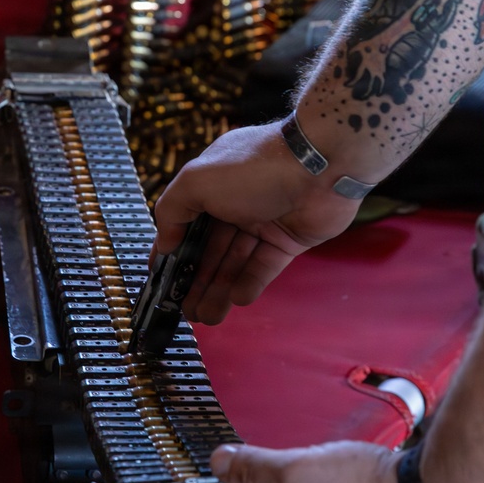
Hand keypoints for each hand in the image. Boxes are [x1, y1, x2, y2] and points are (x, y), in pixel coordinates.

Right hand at [153, 122, 360, 323]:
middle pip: (211, 249)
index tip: (162, 280)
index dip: (173, 252)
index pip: (186, 224)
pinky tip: (237, 299)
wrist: (320, 166)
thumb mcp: (196, 181)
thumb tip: (164, 241)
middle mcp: (236, 203)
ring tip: (207, 316)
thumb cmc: (255, 167)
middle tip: (186, 312)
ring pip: (235, 262)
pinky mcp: (289, 239)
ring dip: (220, 289)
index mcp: (212, 185)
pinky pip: (264, 266)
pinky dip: (250, 282)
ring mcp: (264, 222)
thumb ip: (171, 211)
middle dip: (197, 281)